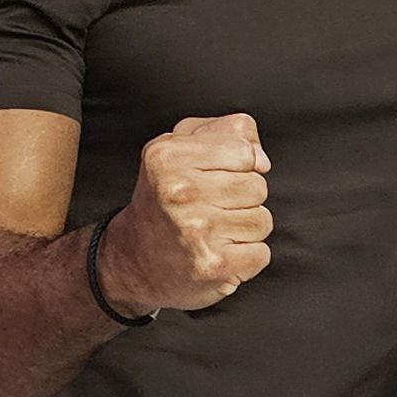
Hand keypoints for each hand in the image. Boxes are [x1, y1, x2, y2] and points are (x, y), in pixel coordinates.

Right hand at [97, 113, 273, 313]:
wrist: (135, 259)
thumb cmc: (165, 199)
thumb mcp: (182, 146)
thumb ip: (229, 131)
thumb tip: (261, 159)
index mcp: (169, 157)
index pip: (245, 152)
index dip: (240, 165)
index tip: (216, 176)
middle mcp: (180, 192)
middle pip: (258, 187)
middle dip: (243, 198)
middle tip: (211, 207)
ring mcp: (197, 231)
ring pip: (262, 221)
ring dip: (245, 229)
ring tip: (214, 230)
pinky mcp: (213, 265)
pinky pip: (261, 253)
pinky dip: (247, 257)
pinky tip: (219, 252)